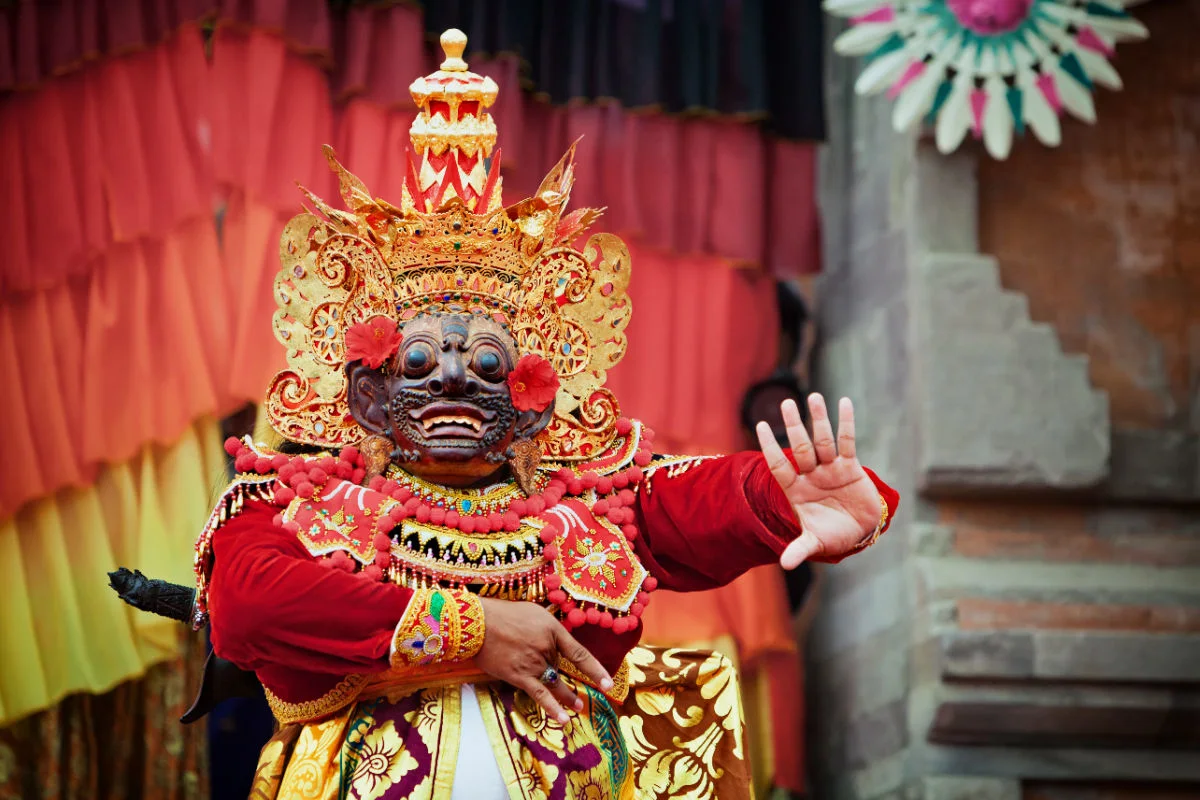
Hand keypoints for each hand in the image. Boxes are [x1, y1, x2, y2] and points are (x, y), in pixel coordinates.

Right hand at [475, 598, 613, 722]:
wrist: (477, 621)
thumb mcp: (534, 613)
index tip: (608, 683)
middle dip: (559, 672)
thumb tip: (554, 645)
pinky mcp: (519, 676)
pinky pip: (540, 694)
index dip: (595, 669)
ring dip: (567, 697)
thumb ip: (547, 629)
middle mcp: (546, 647)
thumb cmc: (504, 614)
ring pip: (554, 683)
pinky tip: (564, 719)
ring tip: (578, 707)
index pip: (579, 653)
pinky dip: (552, 707)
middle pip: (559, 666)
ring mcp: (533, 663)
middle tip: (578, 693)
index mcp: (552, 629)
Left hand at [756, 394, 881, 568]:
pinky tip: (844, 402)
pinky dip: (846, 423)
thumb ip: (800, 549)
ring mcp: (830, 468)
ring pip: (822, 440)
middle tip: (786, 403)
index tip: (761, 426)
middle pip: (800, 447)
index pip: (779, 465)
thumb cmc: (832, 535)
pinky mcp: (851, 467)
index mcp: (795, 490)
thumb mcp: (815, 542)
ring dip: (819, 419)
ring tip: (813, 396)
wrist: (859, 532)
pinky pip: (847, 441)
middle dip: (794, 426)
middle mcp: (810, 474)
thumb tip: (785, 565)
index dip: (771, 447)